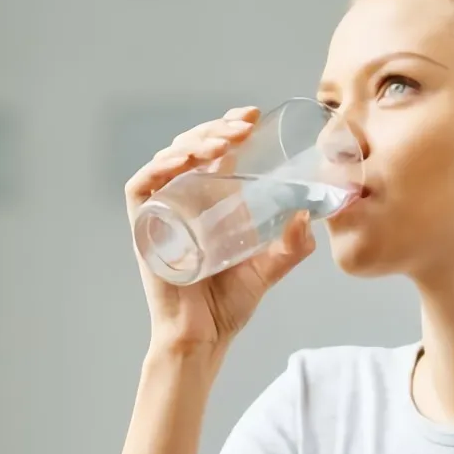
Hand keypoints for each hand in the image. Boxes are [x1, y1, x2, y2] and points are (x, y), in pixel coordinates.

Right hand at [125, 106, 316, 354]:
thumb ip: (292, 245)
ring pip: (168, 158)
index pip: (212, 151)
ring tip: (224, 140)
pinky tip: (184, 160)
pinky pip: (141, 186)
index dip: (228, 127)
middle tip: (244, 126)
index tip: (253, 115)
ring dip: (195, 141)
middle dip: (216, 128)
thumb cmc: (227, 306)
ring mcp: (160, 213)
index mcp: (207, 202)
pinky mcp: (143, 228)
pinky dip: (159, 167)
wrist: (203, 338)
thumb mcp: (269, 268)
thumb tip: (311, 215)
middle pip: (191, 147)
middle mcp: (181, 200)